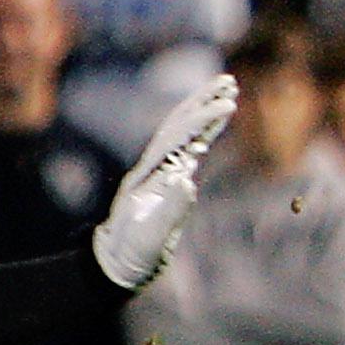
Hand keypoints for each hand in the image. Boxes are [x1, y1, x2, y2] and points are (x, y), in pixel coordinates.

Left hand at [90, 78, 235, 289]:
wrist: (116, 263)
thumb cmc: (133, 253)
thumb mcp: (151, 236)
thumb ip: (169, 209)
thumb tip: (186, 179)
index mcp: (150, 174)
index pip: (179, 136)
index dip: (203, 118)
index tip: (228, 104)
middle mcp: (153, 166)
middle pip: (178, 124)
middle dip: (202, 101)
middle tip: (228, 80)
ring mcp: (160, 172)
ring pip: (182, 132)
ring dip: (203, 110)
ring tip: (227, 91)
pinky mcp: (168, 181)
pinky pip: (187, 149)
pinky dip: (203, 132)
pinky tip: (216, 124)